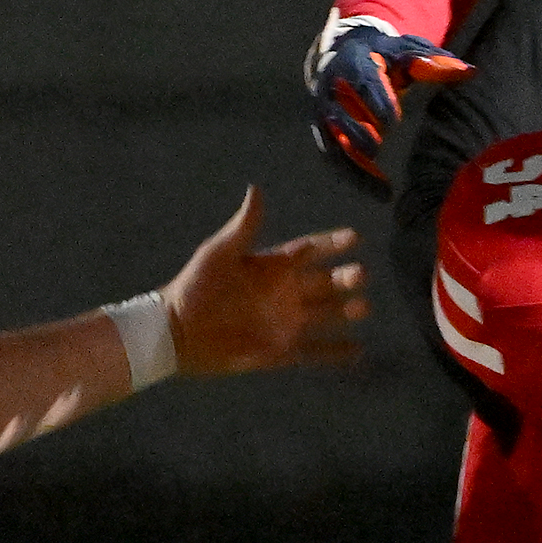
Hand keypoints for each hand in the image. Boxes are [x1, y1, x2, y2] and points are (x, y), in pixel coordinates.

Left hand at [162, 190, 365, 374]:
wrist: (177, 332)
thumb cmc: (196, 287)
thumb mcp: (219, 252)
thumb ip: (243, 226)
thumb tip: (256, 190)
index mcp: (273, 267)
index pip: (312, 251)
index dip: (334, 244)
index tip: (357, 237)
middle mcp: (286, 293)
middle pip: (326, 283)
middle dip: (347, 278)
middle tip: (362, 274)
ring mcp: (286, 323)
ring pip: (327, 315)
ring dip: (347, 312)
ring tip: (364, 307)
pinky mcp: (281, 351)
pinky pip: (315, 352)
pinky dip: (336, 352)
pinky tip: (359, 351)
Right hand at [308, 15, 472, 186]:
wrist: (350, 56)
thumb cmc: (386, 56)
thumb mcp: (407, 51)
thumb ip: (433, 61)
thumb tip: (470, 71)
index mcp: (353, 61)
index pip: (361, 79)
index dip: (375, 98)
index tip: (392, 119)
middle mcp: (331, 88)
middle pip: (340, 113)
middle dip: (360, 133)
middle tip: (382, 150)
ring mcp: (324, 113)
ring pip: (333, 142)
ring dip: (356, 163)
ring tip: (385, 183)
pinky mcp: (324, 133)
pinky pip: (335, 160)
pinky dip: (357, 178)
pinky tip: (382, 194)